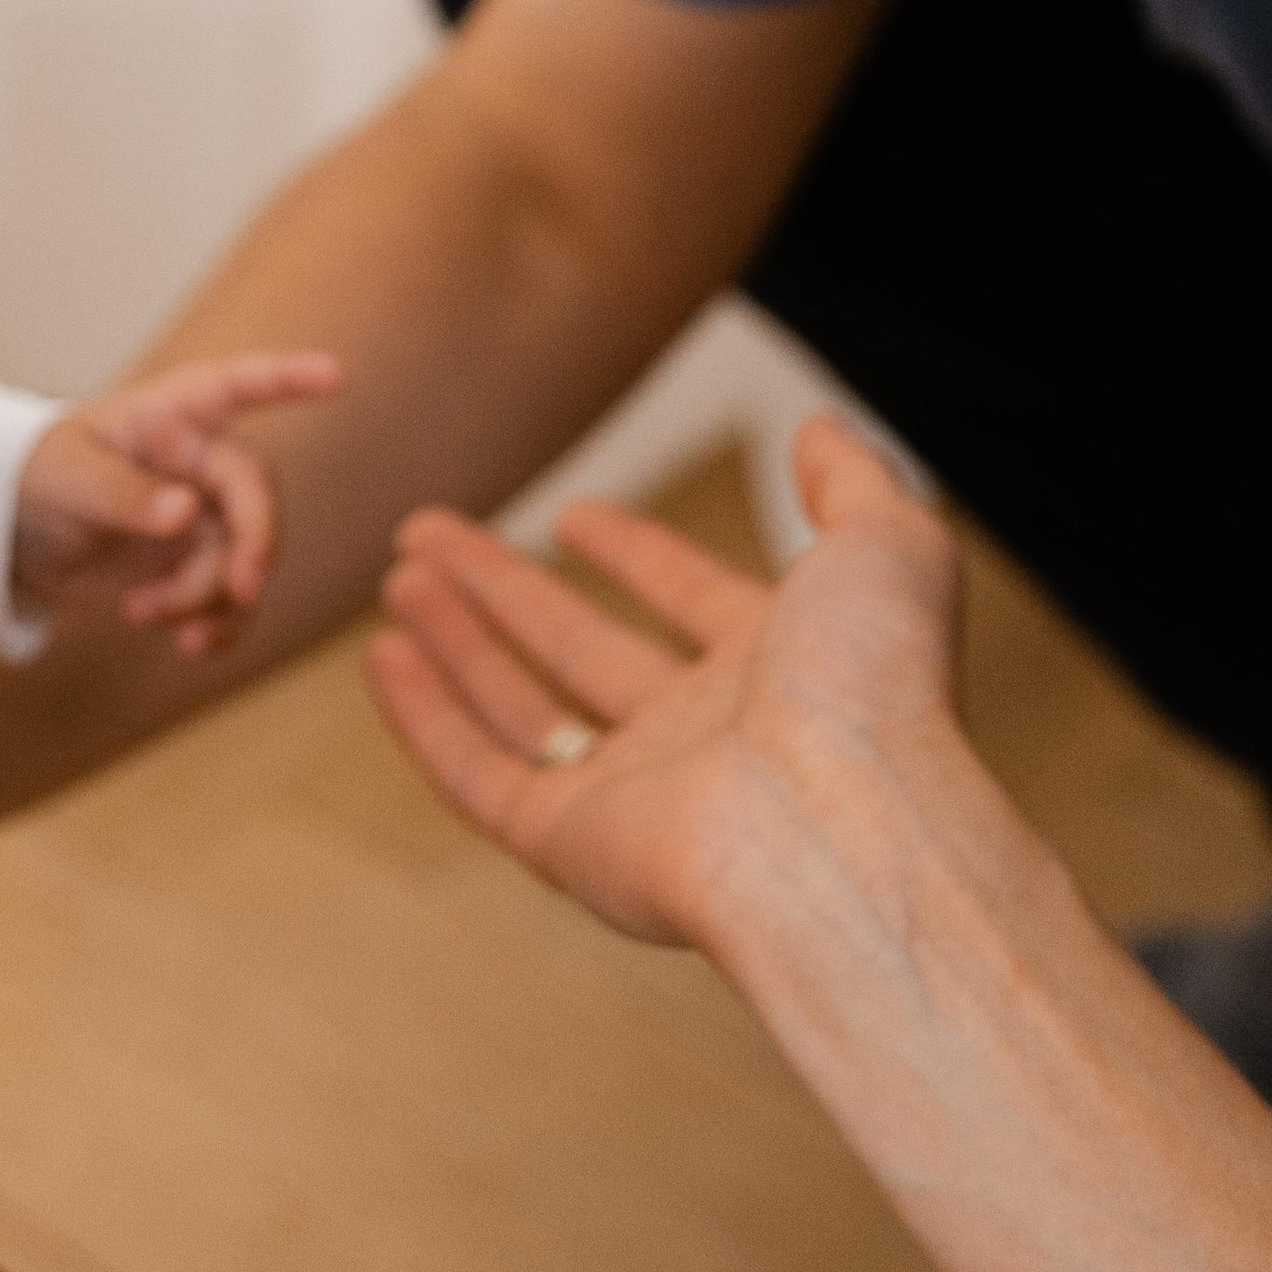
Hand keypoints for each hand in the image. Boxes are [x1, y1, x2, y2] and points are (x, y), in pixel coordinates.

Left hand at [11, 352, 342, 654]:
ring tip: (141, 614)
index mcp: (170, 416)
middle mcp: (198, 462)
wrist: (10, 539)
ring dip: (208, 598)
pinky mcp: (192, 567)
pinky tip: (188, 648)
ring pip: (242, 559)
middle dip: (254, 543)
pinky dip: (216, 627)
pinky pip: (230, 601)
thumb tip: (185, 511)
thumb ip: (124, 495)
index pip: (237, 387)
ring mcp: (201, 518)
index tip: (337, 376)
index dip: (290, 379)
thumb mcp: (67, 478)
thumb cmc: (35, 476)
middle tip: (239, 589)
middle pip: (255, 496)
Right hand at [367, 415, 961, 950]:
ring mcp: (635, 794)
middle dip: (507, 587)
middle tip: (431, 532)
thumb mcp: (887, 547)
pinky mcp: (573, 844)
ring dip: (459, 639)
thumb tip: (818, 428)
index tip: (574, 514)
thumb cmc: (876, 689)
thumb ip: (853, 482)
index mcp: (777, 667)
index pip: (689, 598)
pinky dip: (427, 718)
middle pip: (583, 647)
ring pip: (524, 708)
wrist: (845, 827)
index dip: (634, 553)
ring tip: (399, 575)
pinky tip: (384, 656)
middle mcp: (704, 734)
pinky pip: (481, 775)